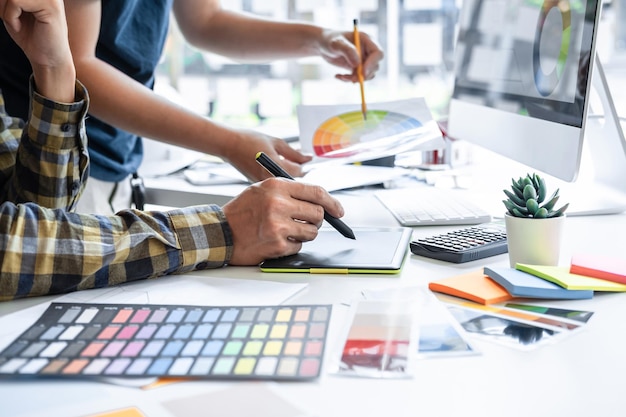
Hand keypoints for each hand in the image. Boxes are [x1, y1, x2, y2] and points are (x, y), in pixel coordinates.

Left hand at [0, 0, 74, 100]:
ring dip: (6, 12)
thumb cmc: (31, 37)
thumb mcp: (11, 11)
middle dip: (3, 5)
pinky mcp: (50, 5)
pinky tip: (20, 27)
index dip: (3, 3)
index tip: (12, 16)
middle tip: (13, 21)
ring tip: (17, 24)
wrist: (49, 59)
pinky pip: (15, 1)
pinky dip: (11, 17)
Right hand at [222, 177, 344, 264]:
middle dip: (316, 220)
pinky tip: (276, 240)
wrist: (220, 232)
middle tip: (307, 222)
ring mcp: (278, 225)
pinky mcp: (277, 244)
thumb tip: (320, 202)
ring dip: (304, 234)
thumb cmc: (241, 211)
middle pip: (318, 213)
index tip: (339, 210)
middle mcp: (278, 204)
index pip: (315, 192)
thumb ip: (288, 192)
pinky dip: (292, 245)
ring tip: (287, 230)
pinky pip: (299, 246)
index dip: (332, 202)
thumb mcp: (261, 190)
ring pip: (312, 231)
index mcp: (276, 186)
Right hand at [223, 128, 311, 181]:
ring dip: (287, 176)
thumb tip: (308, 159)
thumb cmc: (249, 141)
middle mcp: (270, 179)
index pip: (299, 172)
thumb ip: (295, 153)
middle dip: (297, 172)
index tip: (307, 161)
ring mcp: (263, 184)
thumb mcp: (276, 143)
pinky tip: (274, 167)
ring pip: (283, 185)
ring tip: (283, 163)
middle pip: (293, 181)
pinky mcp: (257, 185)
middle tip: (297, 162)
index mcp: (276, 167)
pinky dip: (277, 177)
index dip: (305, 166)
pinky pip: (273, 184)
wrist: (228, 145)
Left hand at [319, 29, 382, 82]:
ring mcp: (363, 59)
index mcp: (366, 40)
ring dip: (356, 79)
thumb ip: (347, 50)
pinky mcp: (358, 67)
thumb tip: (357, 64)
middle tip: (352, 79)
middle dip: (364, 75)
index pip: (377, 53)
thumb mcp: (336, 43)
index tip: (363, 73)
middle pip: (375, 66)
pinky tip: (338, 76)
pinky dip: (349, 80)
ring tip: (341, 76)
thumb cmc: (329, 40)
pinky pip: (359, 78)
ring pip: (368, 74)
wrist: (323, 45)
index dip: (372, 64)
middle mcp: (367, 50)